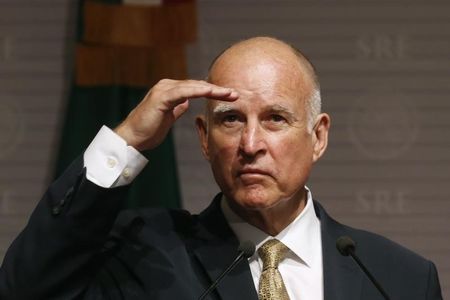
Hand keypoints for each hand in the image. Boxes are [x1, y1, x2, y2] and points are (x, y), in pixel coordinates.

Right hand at [115, 79, 238, 150]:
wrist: (132, 138)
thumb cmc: (148, 131)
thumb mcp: (167, 118)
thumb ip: (176, 109)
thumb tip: (186, 103)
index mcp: (169, 91)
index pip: (195, 89)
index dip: (212, 92)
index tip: (228, 96)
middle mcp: (166, 86)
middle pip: (197, 85)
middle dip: (217, 89)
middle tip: (235, 93)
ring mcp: (163, 90)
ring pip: (194, 86)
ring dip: (213, 89)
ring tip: (230, 93)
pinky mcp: (162, 97)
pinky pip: (185, 91)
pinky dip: (200, 91)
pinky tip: (213, 92)